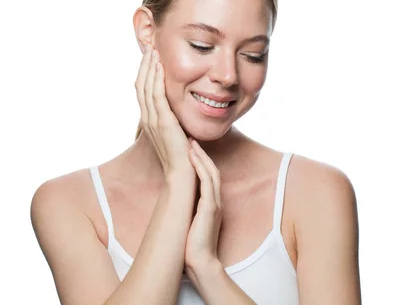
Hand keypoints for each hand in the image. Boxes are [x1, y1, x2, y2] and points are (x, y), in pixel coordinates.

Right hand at [135, 44, 194, 179]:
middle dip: (144, 65)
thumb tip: (178, 111)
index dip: (145, 73)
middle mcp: (147, 118)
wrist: (181, 174)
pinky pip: (156, 95)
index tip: (150, 57)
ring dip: (149, 67)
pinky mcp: (163, 122)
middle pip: (141, 85)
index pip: (143, 91)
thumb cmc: (182, 156)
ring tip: (152, 50)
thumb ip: (173, 120)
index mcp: (149, 120)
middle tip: (148, 47)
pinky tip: (159, 66)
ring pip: (146, 87)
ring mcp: (153, 120)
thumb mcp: (175, 133)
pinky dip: (156, 79)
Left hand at [184, 138, 223, 272]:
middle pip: (212, 170)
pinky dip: (201, 168)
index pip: (209, 177)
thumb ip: (189, 211)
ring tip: (191, 142)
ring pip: (211, 173)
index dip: (201, 161)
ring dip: (201, 156)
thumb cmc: (193, 247)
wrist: (201, 264)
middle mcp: (216, 201)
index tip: (190, 148)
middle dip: (202, 153)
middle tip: (191, 138)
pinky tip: (193, 158)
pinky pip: (207, 183)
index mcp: (212, 204)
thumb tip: (178, 204)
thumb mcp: (191, 224)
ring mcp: (215, 204)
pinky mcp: (211, 208)